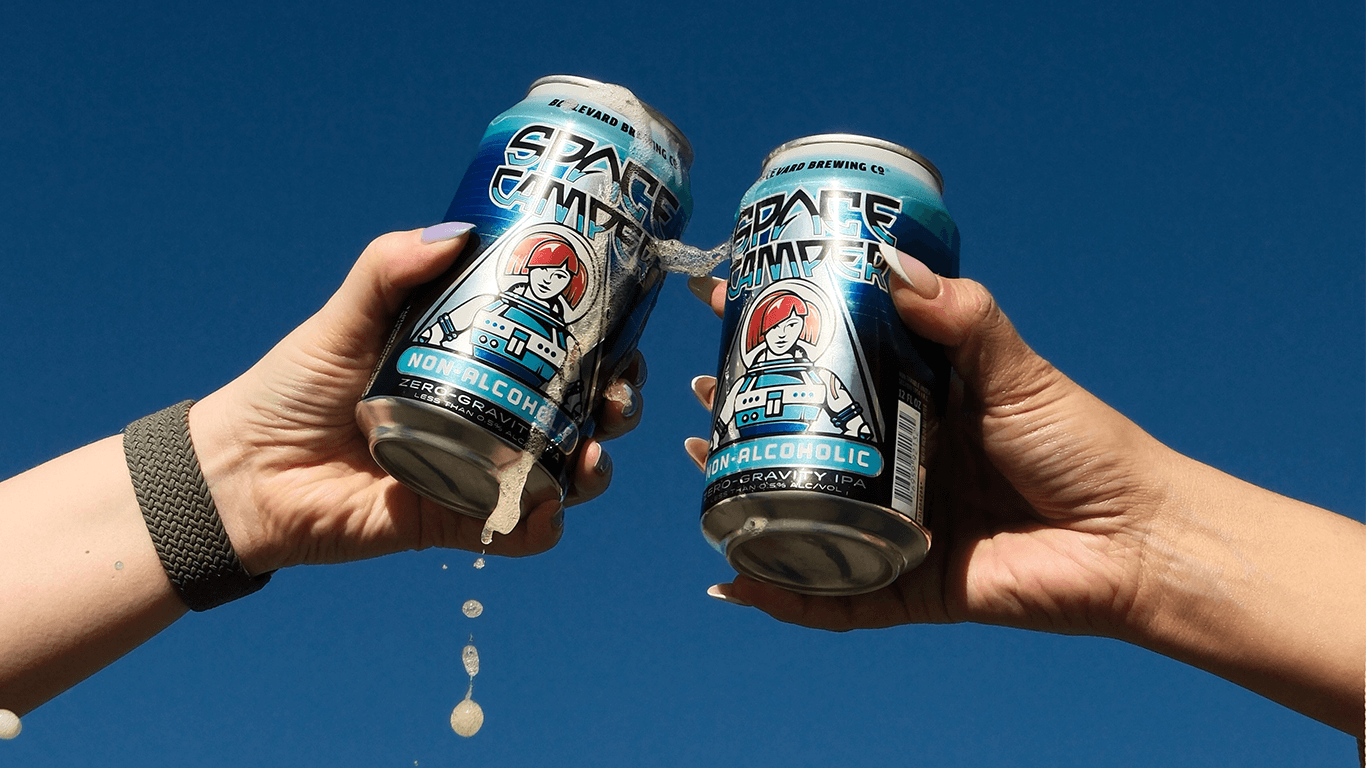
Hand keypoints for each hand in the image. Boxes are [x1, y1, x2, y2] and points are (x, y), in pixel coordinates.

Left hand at [188, 227, 643, 573]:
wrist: (242, 474)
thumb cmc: (289, 389)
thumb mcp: (346, 318)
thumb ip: (391, 269)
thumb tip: (455, 231)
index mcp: (474, 365)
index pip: (557, 353)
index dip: (602, 347)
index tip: (623, 334)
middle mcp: (487, 418)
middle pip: (577, 413)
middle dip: (615, 406)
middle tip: (618, 397)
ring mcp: (476, 473)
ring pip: (561, 473)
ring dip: (592, 466)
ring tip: (589, 456)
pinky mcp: (455, 524)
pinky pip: (517, 532)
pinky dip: (543, 525)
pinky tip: (549, 507)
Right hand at [686, 253, 1169, 638]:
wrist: (1136, 541)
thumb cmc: (1084, 447)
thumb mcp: (1015, 370)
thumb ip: (960, 318)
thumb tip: (888, 263)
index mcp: (918, 405)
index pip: (832, 364)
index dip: (779, 336)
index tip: (727, 300)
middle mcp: (896, 462)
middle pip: (801, 436)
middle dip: (741, 411)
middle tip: (696, 385)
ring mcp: (895, 523)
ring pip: (802, 509)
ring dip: (742, 489)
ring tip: (700, 455)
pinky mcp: (907, 585)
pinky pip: (833, 595)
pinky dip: (782, 594)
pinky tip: (734, 577)